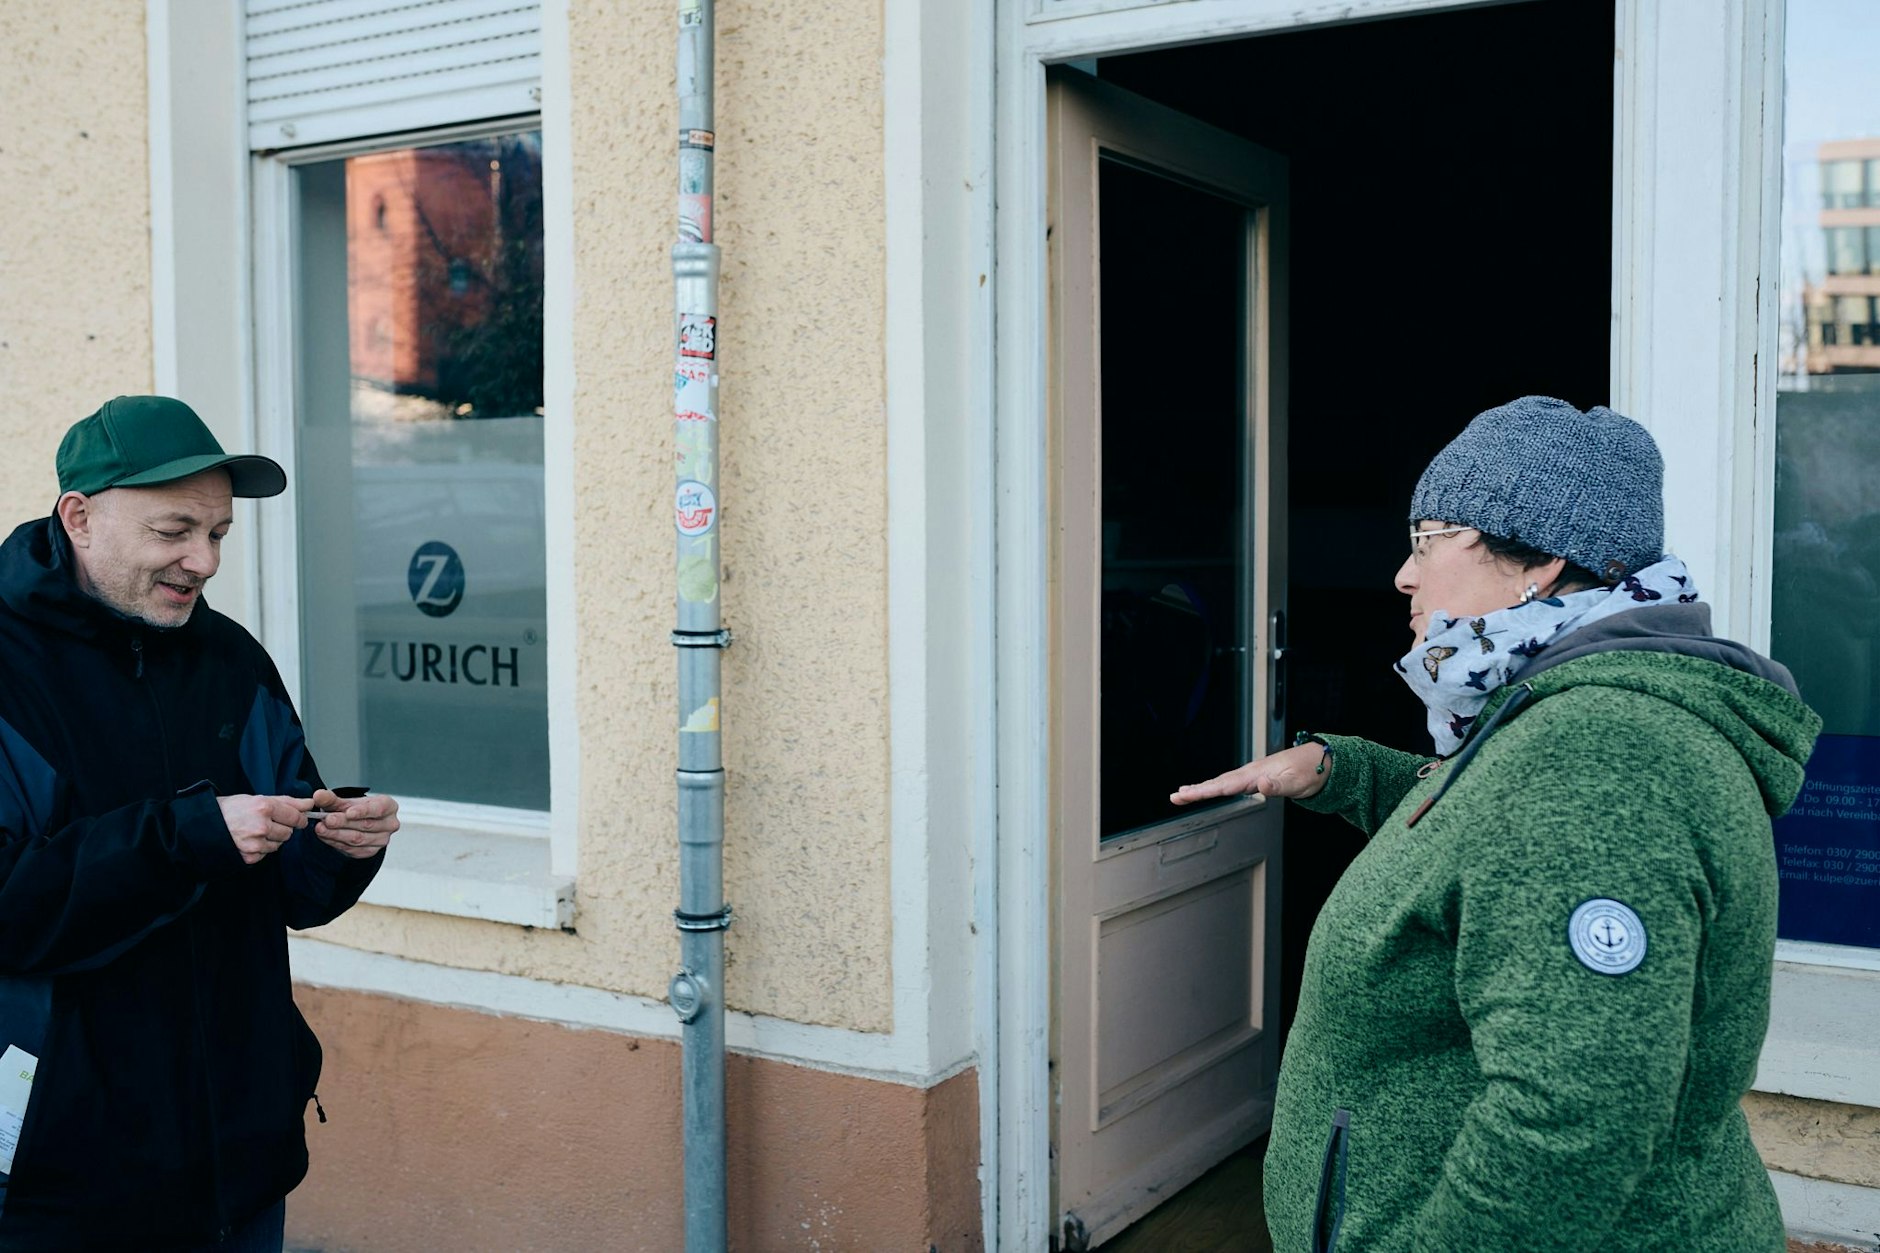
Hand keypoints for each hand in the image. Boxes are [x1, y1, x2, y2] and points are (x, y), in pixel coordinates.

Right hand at [219, 794, 315, 863]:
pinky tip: (250, 840)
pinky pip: (266, 854)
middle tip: (270, 823)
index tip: (299, 818)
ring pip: (279, 844)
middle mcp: (261, 826)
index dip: (299, 818)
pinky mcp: (250, 856)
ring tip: (257, 831)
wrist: (207, 824)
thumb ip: (288, 802)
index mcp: (264, 808)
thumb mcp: (259, 798)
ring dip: (273, 839)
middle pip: (289, 833)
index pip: (296, 817)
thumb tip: (310, 803)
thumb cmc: (233, 809)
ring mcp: (255, 843)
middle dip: (283, 828)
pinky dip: (262, 848)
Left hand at [308, 789, 398, 858]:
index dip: (362, 811)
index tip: (348, 812)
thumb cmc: (357, 809)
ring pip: (358, 839)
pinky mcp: (370, 851)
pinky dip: (336, 843)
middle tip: (327, 820)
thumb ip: (332, 799)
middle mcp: (389, 824)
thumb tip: (319, 796)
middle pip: (366, 825)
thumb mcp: (346, 801)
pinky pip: (352, 849)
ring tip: (321, 828)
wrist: (358, 822)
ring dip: (336, 834)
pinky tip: (326, 836)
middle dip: (343, 822)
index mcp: (389, 806)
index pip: (378, 809)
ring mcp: (381, 840)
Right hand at [1170, 742, 1330, 805]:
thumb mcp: (1297, 783)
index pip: (1225, 785)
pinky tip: (1210, 789)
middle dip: (1195, 790)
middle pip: (1218, 782)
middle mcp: (1251, 773)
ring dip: (1202, 788)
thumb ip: (1278, 785)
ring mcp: (1253, 774)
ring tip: (1184, 793)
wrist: (1322, 761)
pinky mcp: (1257, 778)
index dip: (1204, 791)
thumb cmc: (1311, 772)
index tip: (1186, 794)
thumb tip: (1260, 786)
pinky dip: (1216, 787)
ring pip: (1222, 782)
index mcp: (1256, 774)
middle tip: (1175, 796)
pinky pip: (1231, 783)